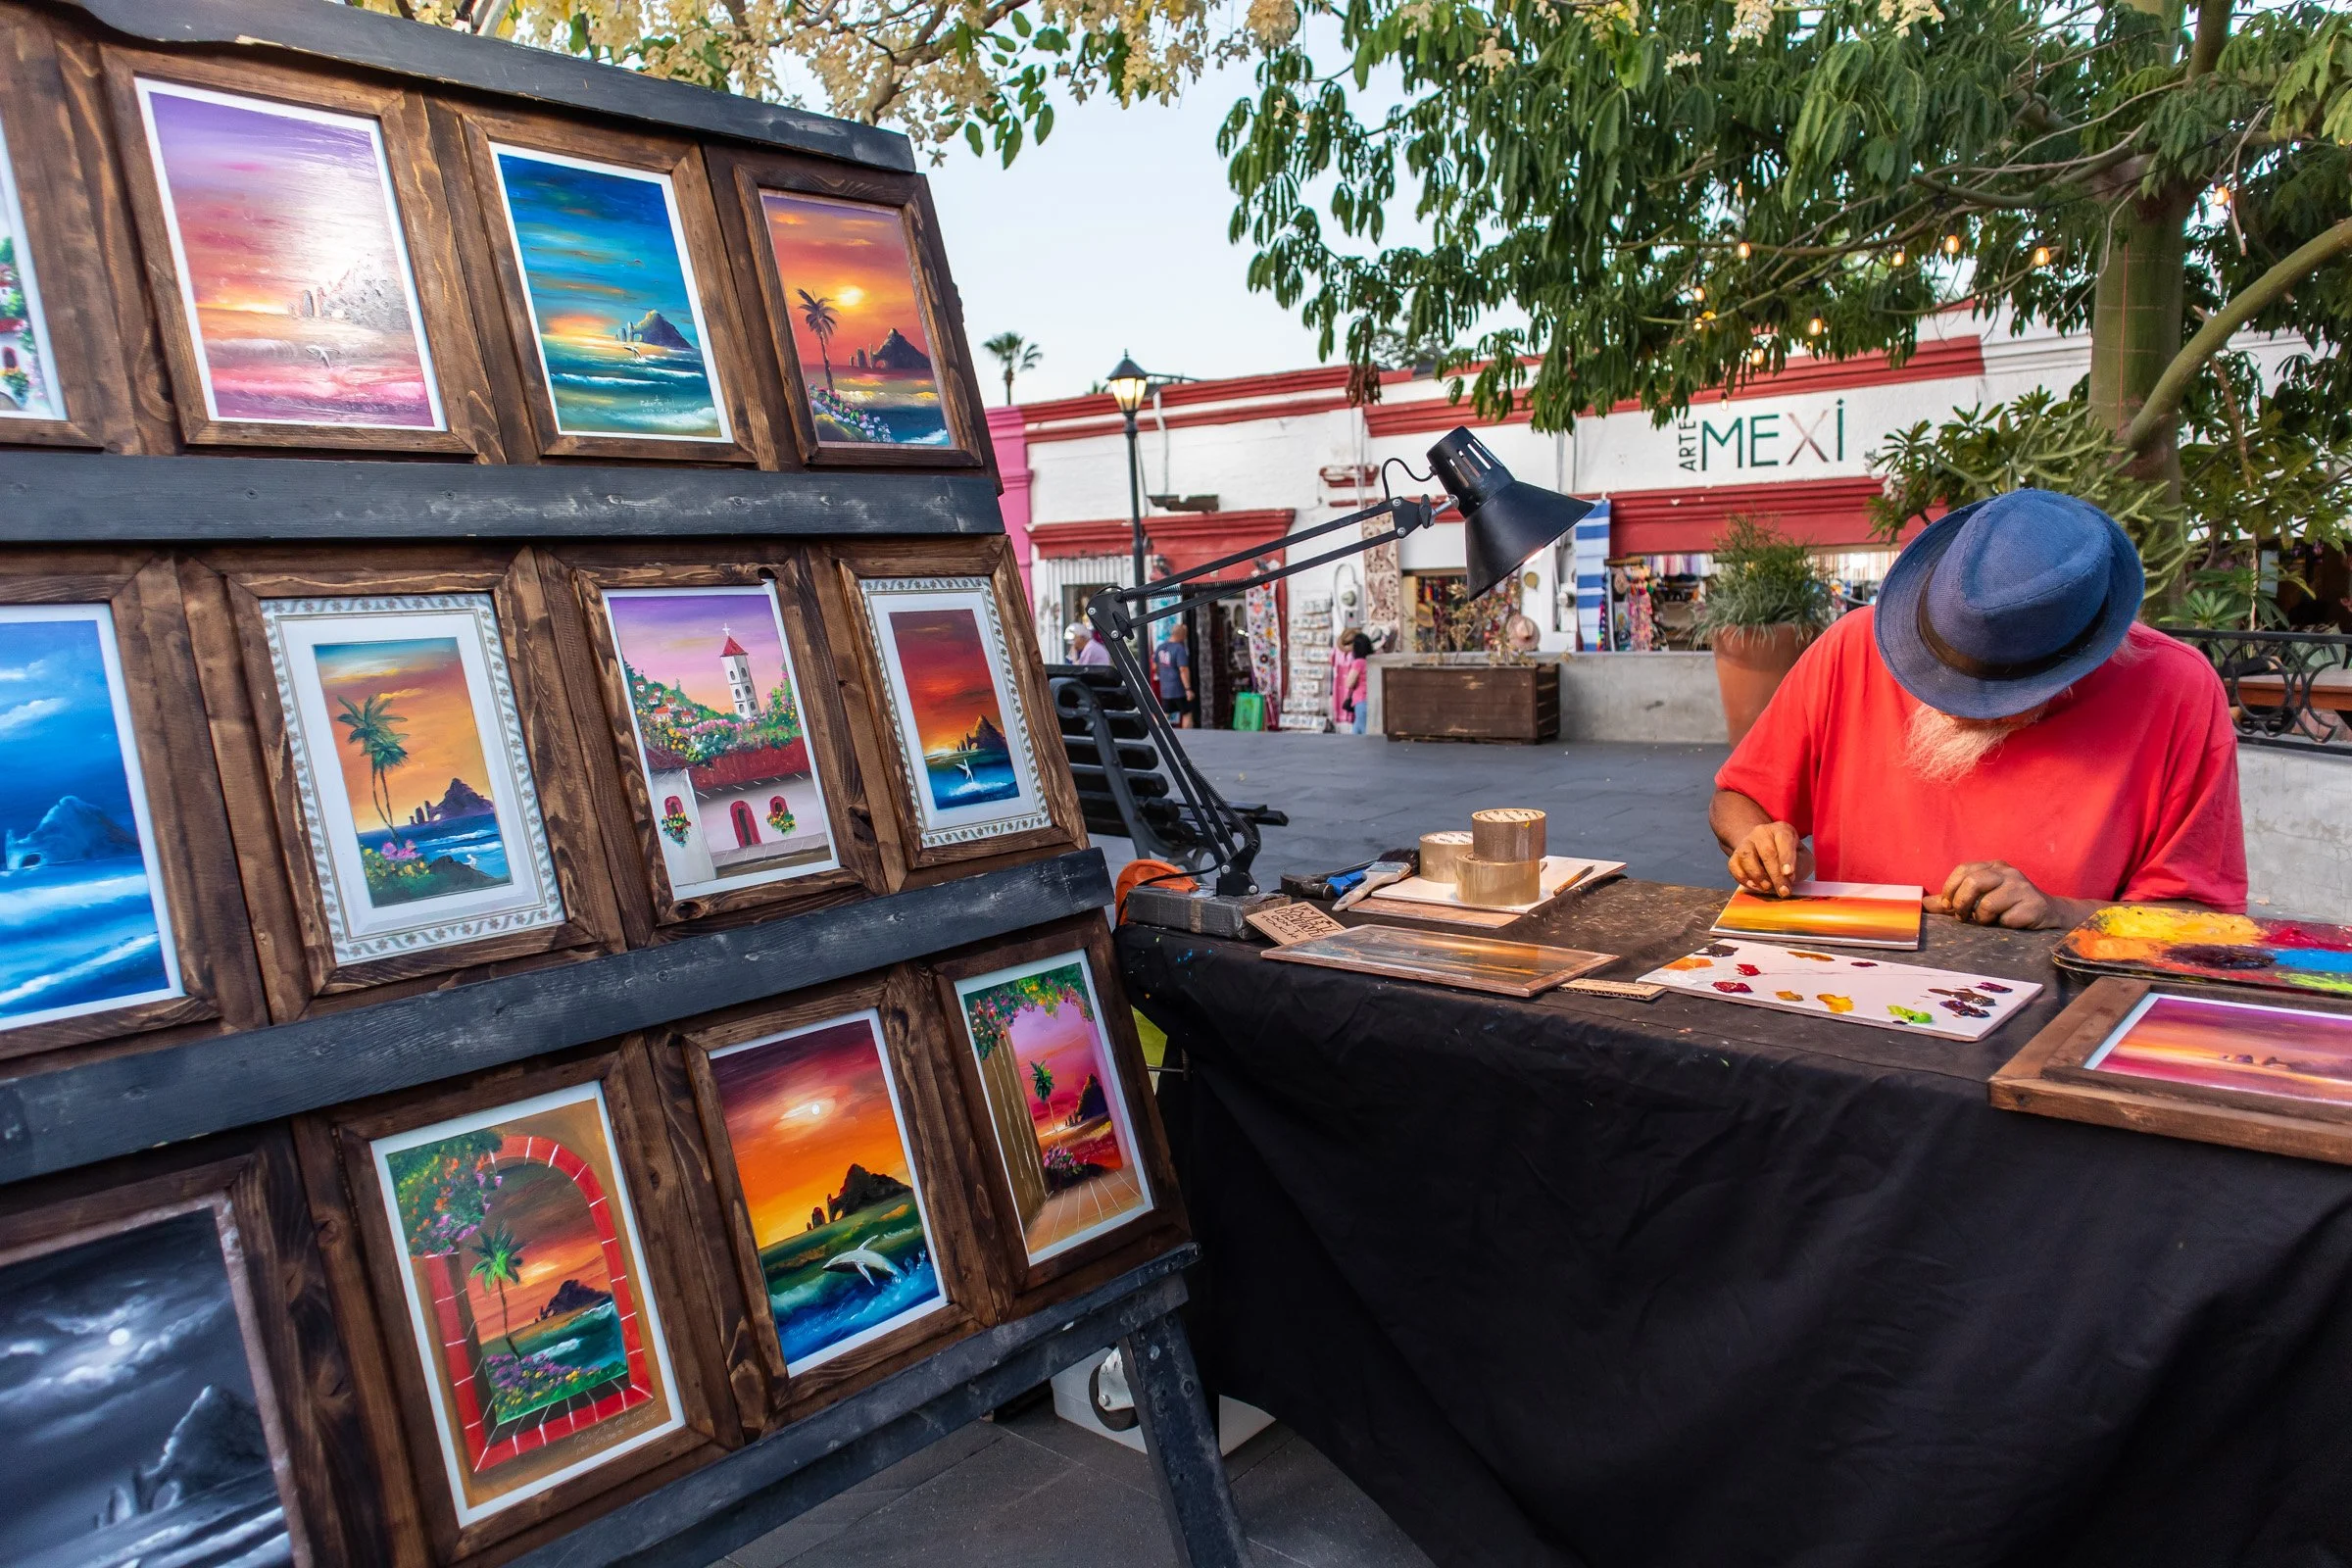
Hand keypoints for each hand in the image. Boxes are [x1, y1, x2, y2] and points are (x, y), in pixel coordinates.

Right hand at [1727, 821, 1812, 896]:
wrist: (1766, 852)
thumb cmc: (1788, 857)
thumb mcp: (1803, 858)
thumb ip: (1801, 865)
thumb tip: (1788, 877)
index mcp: (1782, 830)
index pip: (1784, 839)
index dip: (1786, 857)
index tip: (1789, 874)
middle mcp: (1762, 832)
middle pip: (1766, 851)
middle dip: (1775, 874)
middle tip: (1783, 891)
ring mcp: (1746, 842)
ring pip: (1747, 857)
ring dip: (1757, 876)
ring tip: (1767, 887)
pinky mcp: (1735, 854)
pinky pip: (1734, 865)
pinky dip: (1743, 878)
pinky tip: (1754, 886)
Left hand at [1927, 861, 2057, 928]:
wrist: (2049, 914)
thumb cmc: (2009, 906)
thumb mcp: (1980, 899)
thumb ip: (1953, 900)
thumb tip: (1924, 903)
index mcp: (1993, 867)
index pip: (1964, 870)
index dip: (1950, 888)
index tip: (1947, 904)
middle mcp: (2008, 873)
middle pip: (1973, 882)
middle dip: (1961, 904)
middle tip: (1962, 917)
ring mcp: (2022, 887)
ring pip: (1987, 904)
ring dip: (1981, 918)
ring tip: (1988, 921)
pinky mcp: (2033, 905)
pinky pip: (2006, 919)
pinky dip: (2002, 925)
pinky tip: (2009, 923)